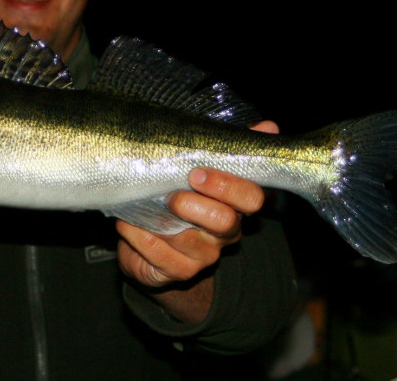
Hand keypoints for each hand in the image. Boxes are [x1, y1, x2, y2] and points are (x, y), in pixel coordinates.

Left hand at [116, 120, 278, 320]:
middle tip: (171, 195)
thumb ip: (226, 148)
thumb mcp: (200, 171)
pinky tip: (127, 223)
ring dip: (159, 219)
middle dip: (195, 205)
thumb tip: (269, 125)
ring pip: (188, 239)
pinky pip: (159, 255)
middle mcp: (226, 233)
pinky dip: (139, 236)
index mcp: (235, 205)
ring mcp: (203, 255)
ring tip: (141, 205)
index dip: (227, 185)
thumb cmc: (178, 198)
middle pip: (225, 222)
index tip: (196, 172)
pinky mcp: (178, 271)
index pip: (251, 198)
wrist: (151, 247)